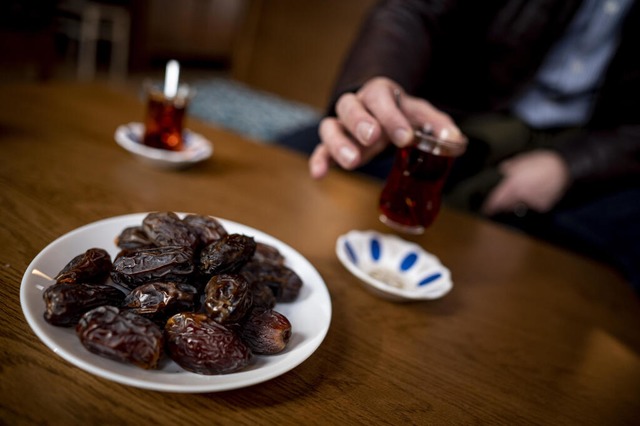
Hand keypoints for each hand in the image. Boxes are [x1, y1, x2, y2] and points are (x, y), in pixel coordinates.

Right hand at [309, 77, 463, 178]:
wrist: (382, 113)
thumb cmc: (401, 114)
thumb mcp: (421, 114)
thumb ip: (438, 125)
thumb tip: (454, 140)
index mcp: (379, 94)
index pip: (381, 98)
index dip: (392, 117)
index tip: (406, 137)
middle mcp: (357, 106)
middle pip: (349, 107)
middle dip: (361, 122)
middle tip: (373, 138)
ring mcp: (342, 126)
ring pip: (330, 126)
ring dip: (339, 143)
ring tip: (353, 162)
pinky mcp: (333, 145)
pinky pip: (321, 149)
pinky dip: (319, 160)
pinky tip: (320, 174)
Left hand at [482, 150, 570, 215]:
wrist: (563, 167)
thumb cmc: (541, 161)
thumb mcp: (521, 160)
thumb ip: (508, 167)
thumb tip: (501, 170)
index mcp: (512, 184)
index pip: (496, 200)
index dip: (490, 206)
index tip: (485, 209)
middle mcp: (520, 195)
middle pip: (506, 206)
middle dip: (502, 204)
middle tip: (501, 201)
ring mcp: (532, 202)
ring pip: (519, 206)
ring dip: (517, 202)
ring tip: (525, 190)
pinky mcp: (542, 206)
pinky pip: (533, 206)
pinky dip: (533, 201)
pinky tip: (538, 191)